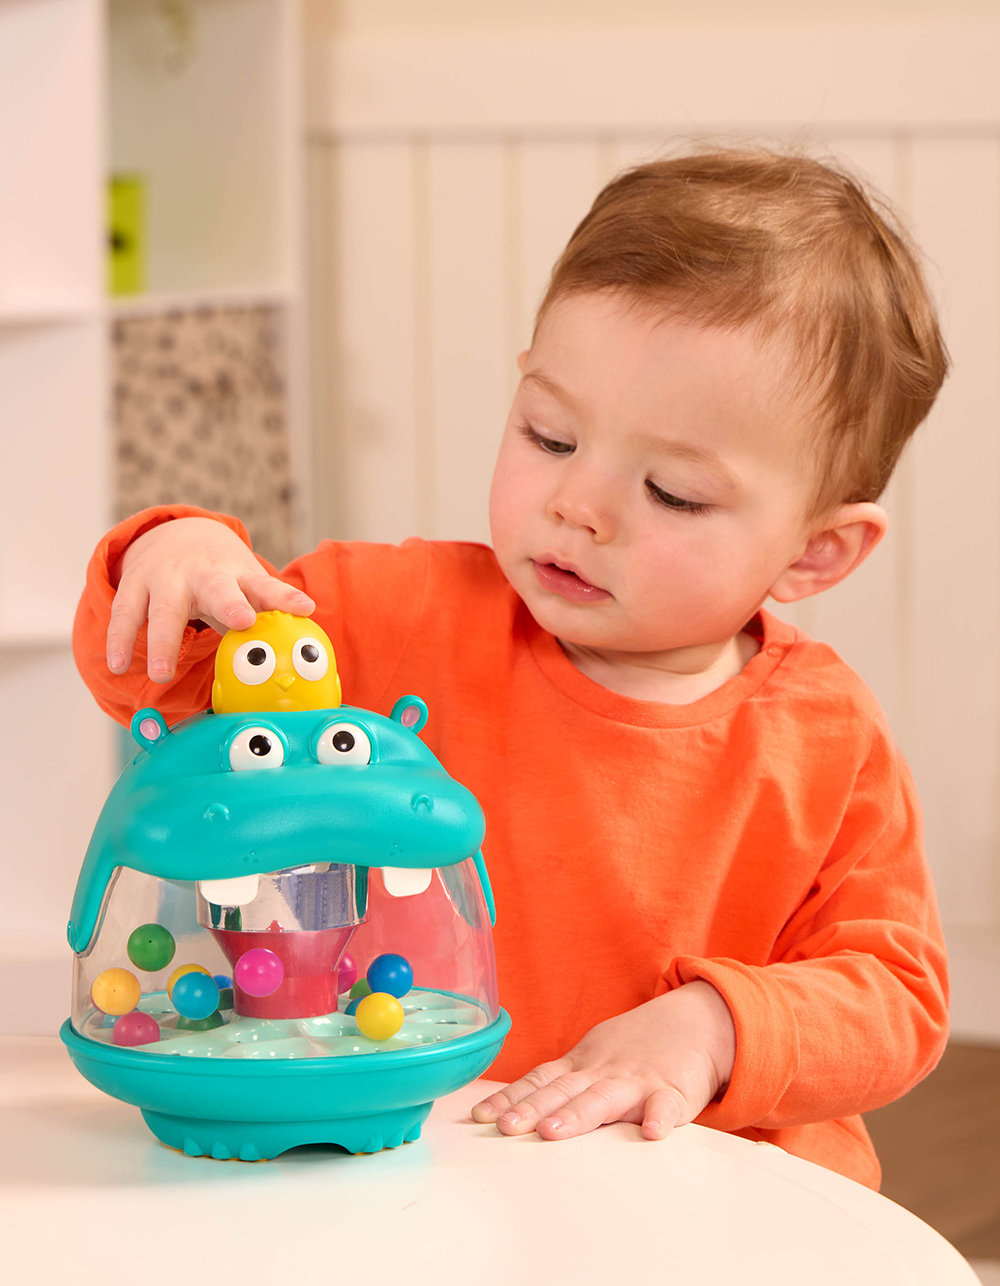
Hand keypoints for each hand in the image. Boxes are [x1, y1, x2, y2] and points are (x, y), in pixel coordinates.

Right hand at [106, 517, 314, 682]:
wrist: (174, 534)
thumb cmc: (221, 575)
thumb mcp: (245, 586)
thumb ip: (267, 615)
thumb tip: (298, 658)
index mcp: (237, 575)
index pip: (266, 586)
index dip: (285, 597)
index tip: (305, 608)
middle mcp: (203, 574)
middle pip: (217, 589)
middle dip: (230, 604)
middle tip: (242, 622)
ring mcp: (166, 578)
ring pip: (165, 609)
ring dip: (163, 642)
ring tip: (162, 675)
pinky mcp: (135, 585)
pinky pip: (125, 614)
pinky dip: (121, 639)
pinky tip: (117, 665)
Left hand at [471, 981, 735, 1141]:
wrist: (696, 1021)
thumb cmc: (635, 1049)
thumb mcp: (593, 1058)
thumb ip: (560, 1084)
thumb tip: (512, 1106)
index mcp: (581, 1066)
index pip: (539, 1080)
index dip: (509, 1098)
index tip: (480, 1116)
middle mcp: (603, 1072)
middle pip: (563, 1091)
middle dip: (532, 1109)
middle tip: (506, 1127)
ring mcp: (638, 1080)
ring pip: (605, 1099)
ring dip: (579, 1115)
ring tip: (554, 1133)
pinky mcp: (675, 1091)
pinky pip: (667, 1106)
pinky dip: (660, 1117)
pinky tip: (652, 1132)